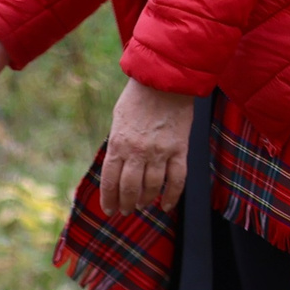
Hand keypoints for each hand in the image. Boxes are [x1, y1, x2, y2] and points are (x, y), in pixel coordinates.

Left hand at [100, 79, 196, 215]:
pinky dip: (172, 196)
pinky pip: (176, 180)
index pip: (110, 181)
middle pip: (129, 189)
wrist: (165, 79)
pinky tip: (166, 205)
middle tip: (126, 210)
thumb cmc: (138, 97)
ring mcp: (159, 152)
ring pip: (152, 188)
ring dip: (146, 201)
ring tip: (143, 205)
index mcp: (118, 143)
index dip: (109, 200)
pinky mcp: (179, 149)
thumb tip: (117, 168)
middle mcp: (137, 151)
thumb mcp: (119, 120)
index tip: (109, 210)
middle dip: (126, 204)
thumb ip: (118, 145)